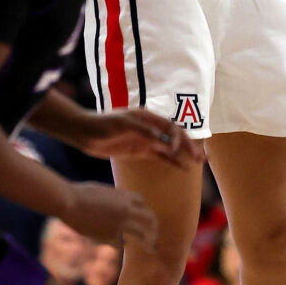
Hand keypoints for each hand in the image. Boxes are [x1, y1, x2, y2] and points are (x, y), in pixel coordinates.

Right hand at [61, 182, 157, 250]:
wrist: (68, 202)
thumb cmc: (79, 194)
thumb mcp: (101, 192)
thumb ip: (112, 200)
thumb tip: (116, 207)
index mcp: (124, 195)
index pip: (141, 201)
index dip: (140, 209)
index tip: (140, 215)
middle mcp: (126, 209)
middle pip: (149, 218)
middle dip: (153, 228)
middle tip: (155, 236)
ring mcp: (120, 223)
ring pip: (142, 234)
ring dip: (148, 241)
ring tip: (151, 249)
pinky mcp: (110, 236)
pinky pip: (119, 242)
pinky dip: (119, 243)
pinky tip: (117, 244)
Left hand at [78, 108, 203, 168]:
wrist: (85, 133)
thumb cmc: (102, 124)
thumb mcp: (122, 124)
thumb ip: (142, 129)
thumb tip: (161, 138)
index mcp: (148, 117)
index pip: (170, 127)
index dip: (176, 138)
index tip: (174, 150)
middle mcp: (150, 127)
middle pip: (175, 136)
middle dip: (188, 146)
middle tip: (200, 158)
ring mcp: (146, 139)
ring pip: (171, 147)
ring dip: (184, 154)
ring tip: (198, 162)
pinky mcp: (141, 150)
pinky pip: (161, 156)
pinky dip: (173, 161)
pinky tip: (183, 168)